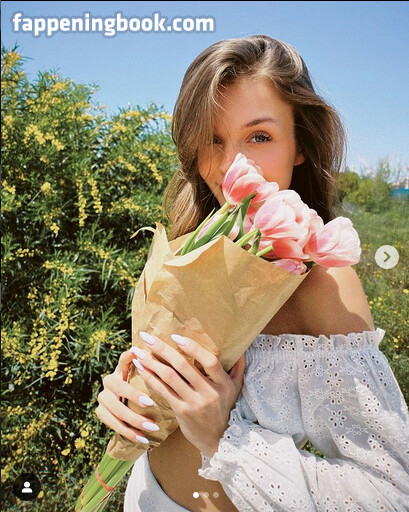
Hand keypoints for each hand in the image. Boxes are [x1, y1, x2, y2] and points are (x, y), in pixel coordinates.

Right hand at [96, 348, 159, 444]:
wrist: (130, 413)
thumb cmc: (147, 392)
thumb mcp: (151, 380)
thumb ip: (157, 372)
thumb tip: (178, 360)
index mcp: (121, 369)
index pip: (123, 359)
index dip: (129, 357)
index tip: (139, 355)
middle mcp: (110, 380)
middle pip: (117, 385)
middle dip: (133, 395)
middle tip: (150, 403)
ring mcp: (103, 396)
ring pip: (115, 408)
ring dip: (134, 419)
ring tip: (152, 426)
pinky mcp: (101, 412)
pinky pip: (112, 424)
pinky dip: (128, 432)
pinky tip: (143, 438)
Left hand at [132, 332, 245, 456]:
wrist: (220, 440)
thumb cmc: (226, 408)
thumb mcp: (236, 388)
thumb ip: (238, 367)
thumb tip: (241, 348)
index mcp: (223, 383)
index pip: (209, 361)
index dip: (192, 347)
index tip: (175, 336)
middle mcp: (209, 392)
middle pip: (182, 366)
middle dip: (162, 349)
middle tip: (147, 337)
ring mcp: (194, 403)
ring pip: (169, 378)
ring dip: (152, 363)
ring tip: (138, 352)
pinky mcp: (182, 412)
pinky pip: (164, 392)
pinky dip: (151, 379)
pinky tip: (142, 370)